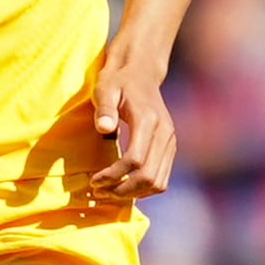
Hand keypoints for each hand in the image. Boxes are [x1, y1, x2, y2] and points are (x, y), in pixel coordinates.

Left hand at [90, 54, 175, 199]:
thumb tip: (104, 128)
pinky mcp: (170, 148)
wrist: (141, 72)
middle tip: (99, 192)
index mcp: (148, 120)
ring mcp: (170, 142)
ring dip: (133, 193)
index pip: (134, 160)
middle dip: (122, 190)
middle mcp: (165, 133)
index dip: (113, 176)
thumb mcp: (104, 89)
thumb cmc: (117, 81)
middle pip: (148, 177)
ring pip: (158, 183)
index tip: (94, 181)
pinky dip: (143, 189)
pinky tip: (123, 186)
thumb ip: (104, 109)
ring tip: (109, 192)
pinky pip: (161, 178)